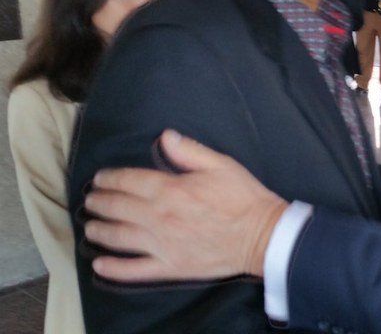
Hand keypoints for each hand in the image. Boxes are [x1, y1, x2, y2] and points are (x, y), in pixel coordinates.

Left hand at [84, 130, 287, 281]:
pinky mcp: (170, 266)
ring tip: (90, 226)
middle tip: (91, 200)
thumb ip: (189, 150)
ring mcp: (162, 244)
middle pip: (117, 208)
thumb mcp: (221, 164)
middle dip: (99, 202)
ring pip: (119, 237)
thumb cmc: (244, 197)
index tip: (100, 178)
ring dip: (99, 230)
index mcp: (171, 189)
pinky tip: (99, 264)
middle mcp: (159, 217)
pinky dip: (113, 268)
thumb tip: (165, 136)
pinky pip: (134, 270)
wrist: (262, 235)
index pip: (129, 181)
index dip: (110, 178)